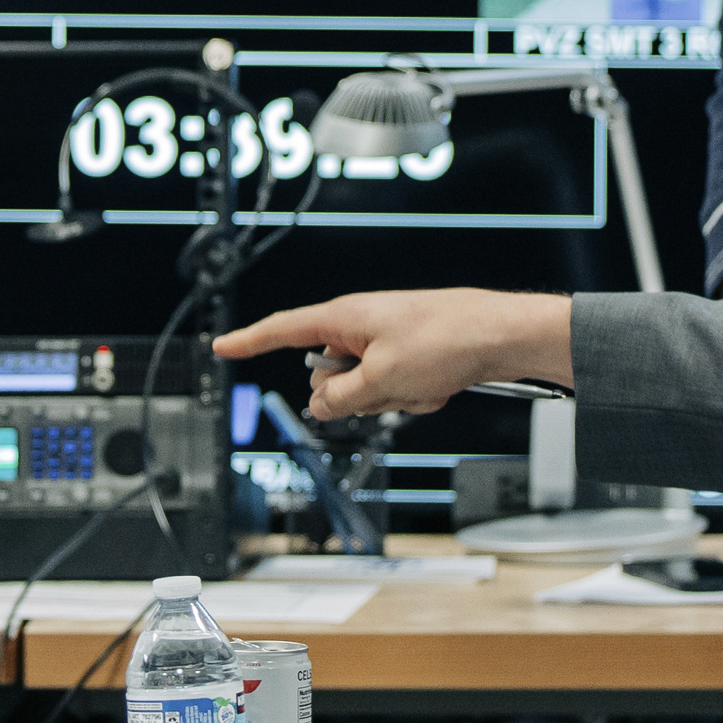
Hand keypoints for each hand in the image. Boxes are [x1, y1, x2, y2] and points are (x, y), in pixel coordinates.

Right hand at [214, 291, 569, 418]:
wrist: (500, 337)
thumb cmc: (446, 340)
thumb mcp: (381, 380)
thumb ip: (340, 397)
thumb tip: (320, 405)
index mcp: (344, 318)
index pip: (283, 331)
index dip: (250, 341)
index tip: (222, 346)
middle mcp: (360, 326)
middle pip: (327, 376)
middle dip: (352, 395)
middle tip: (386, 389)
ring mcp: (385, 342)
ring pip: (363, 389)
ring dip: (389, 398)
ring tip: (420, 385)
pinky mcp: (409, 357)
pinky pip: (393, 390)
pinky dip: (412, 396)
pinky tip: (437, 387)